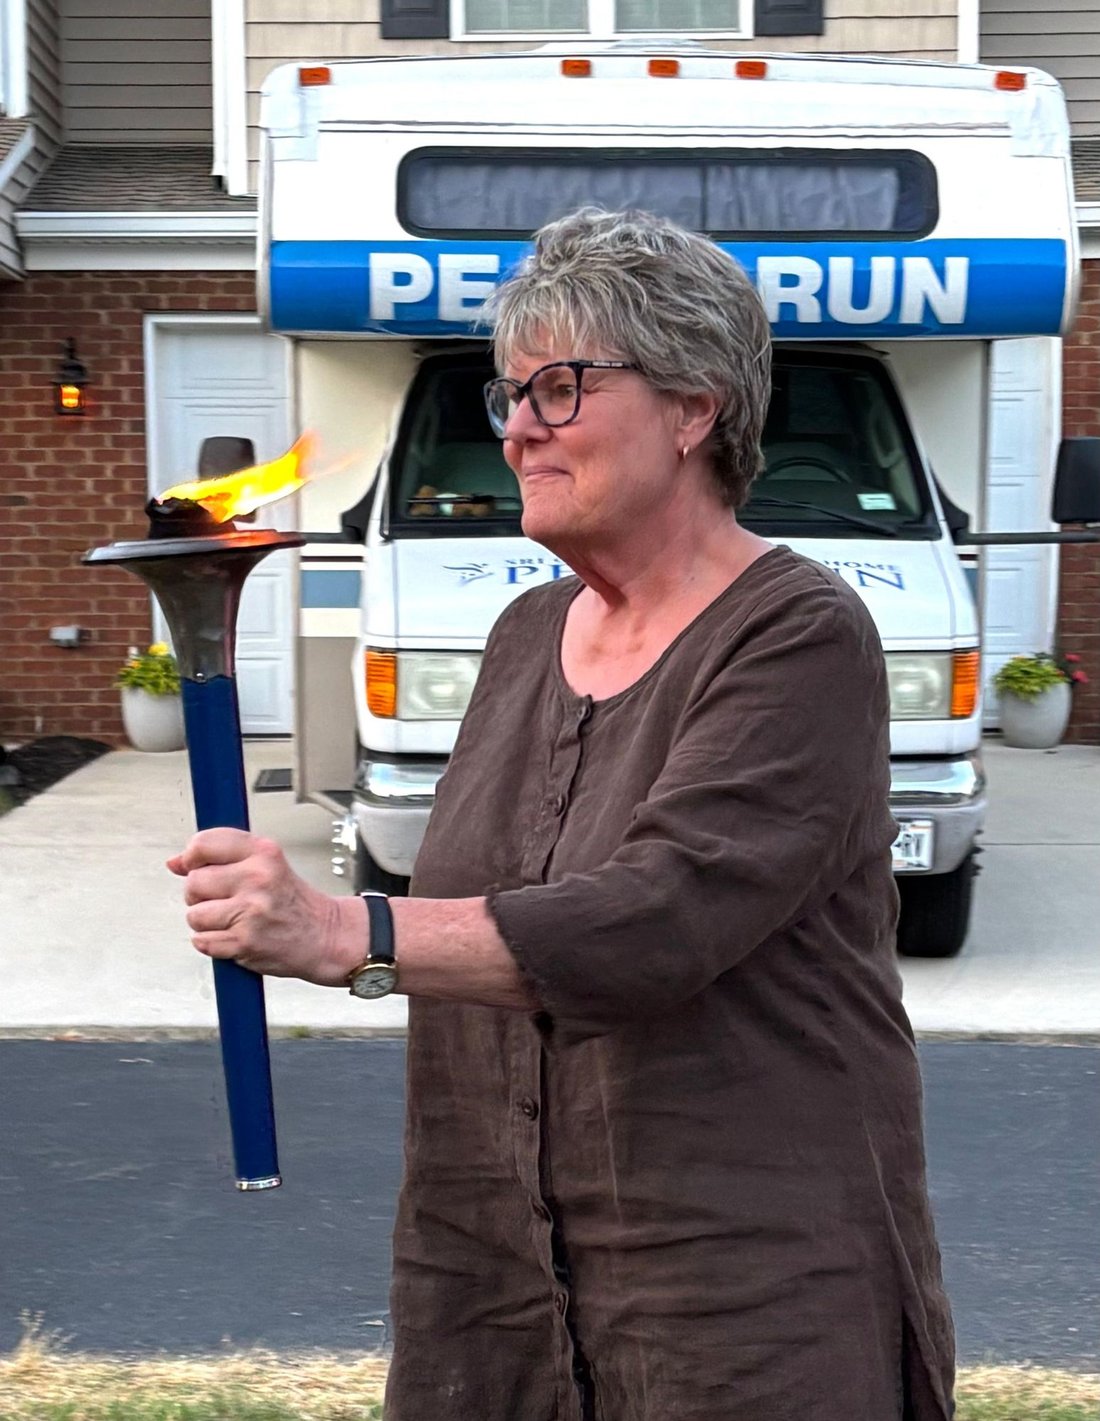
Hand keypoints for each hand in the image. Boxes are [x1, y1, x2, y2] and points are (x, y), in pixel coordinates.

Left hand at [166, 829, 363, 986]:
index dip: (192, 857)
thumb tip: (176, 862)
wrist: (325, 937)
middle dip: (199, 895)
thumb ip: (221, 859)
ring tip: (231, 921)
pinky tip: (233, 937)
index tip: (194, 865)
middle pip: (194, 882)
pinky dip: (212, 944)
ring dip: (206, 923)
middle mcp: (258, 878)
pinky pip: (202, 942)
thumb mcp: (266, 865)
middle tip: (222, 899)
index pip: (205, 843)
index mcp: (264, 852)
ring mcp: (250, 911)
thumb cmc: (294, 903)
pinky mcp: (245, 942)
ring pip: (194, 915)